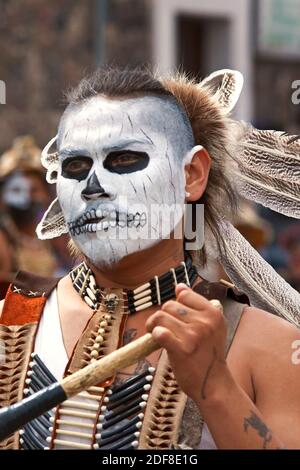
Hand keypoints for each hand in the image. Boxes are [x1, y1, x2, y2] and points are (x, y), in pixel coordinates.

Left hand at [146, 283, 227, 403]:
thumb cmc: (208, 355)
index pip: (184, 294)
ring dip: (154, 325)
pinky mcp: (182, 349)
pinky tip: (158, 341)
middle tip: (164, 328)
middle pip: (170, 305)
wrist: (213, 384)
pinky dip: (155, 335)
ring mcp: (194, 335)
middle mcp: (205, 322)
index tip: (174, 317)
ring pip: (161, 316)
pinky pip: (160, 332)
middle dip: (163, 316)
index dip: (175, 304)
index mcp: (214, 312)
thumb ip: (195, 306)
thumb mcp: (210, 326)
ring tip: (158, 334)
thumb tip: (179, 286)